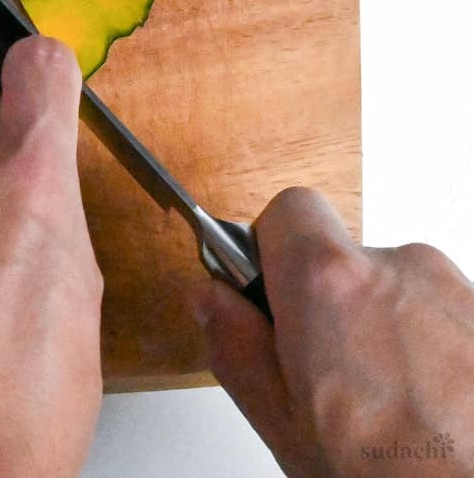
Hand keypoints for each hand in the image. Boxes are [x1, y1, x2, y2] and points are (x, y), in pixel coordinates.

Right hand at [192, 187, 473, 476]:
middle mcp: (400, 269)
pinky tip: (430, 409)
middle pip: (346, 260)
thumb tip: (212, 301)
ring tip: (389, 406)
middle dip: (331, 307)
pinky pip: (445, 319)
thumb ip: (236, 348)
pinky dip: (434, 353)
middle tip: (328, 377)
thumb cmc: (399, 472)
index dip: (271, 247)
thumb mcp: (284, 423)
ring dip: (386, 333)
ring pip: (398, 293)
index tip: (267, 294)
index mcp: (330, 285)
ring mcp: (457, 292)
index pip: (288, 210)